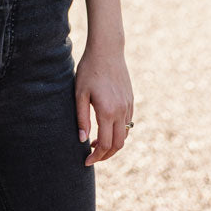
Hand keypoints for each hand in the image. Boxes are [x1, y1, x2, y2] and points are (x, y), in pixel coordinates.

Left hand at [75, 44, 133, 165]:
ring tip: (97, 143)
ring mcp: (128, 105)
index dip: (96, 157)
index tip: (86, 161)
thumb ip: (82, 118)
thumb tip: (82, 140)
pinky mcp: (131, 99)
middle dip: (106, 155)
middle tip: (92, 157)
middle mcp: (121, 111)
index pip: (105, 144)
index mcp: (107, 111)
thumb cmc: (90, 69)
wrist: (107, 49)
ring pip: (125, 134)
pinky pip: (128, 122)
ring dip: (113, 144)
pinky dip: (119, 132)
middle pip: (118, 144)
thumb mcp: (80, 93)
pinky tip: (107, 128)